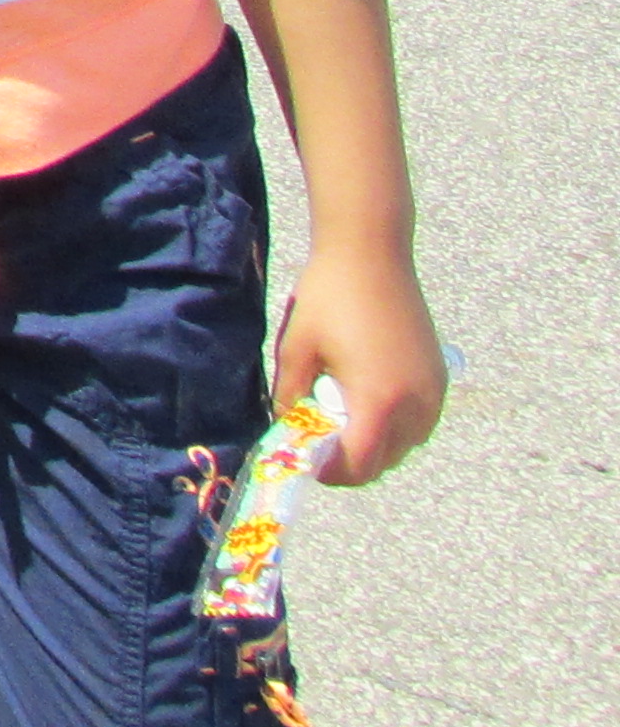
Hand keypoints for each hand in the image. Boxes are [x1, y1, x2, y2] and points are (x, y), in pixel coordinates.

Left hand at [272, 239, 445, 485]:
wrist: (371, 253)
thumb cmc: (328, 298)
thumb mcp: (297, 349)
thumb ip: (289, 397)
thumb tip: (287, 429)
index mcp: (379, 402)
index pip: (360, 466)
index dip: (332, 473)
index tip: (309, 461)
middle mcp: (415, 405)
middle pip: (384, 461)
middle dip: (350, 460)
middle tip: (320, 437)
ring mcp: (433, 393)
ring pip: (404, 445)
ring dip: (374, 443)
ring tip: (341, 414)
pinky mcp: (439, 378)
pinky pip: (418, 422)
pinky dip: (393, 424)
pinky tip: (366, 397)